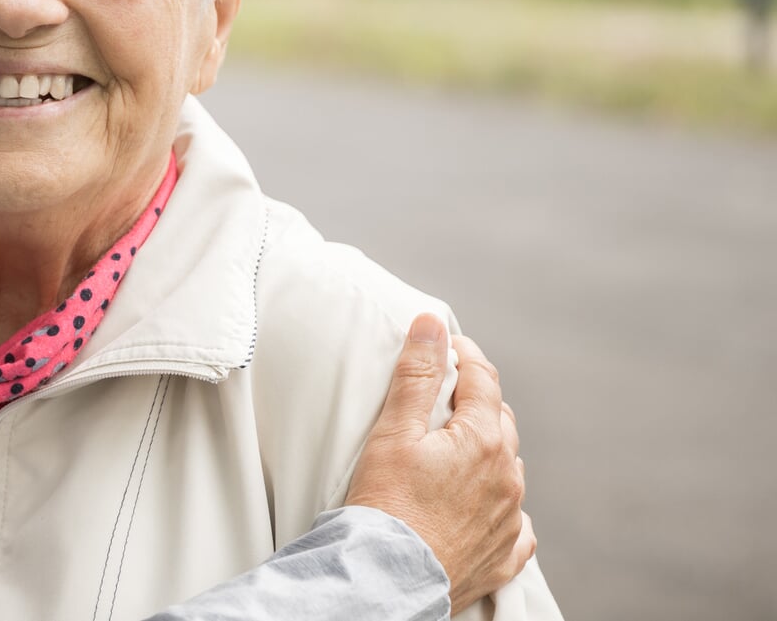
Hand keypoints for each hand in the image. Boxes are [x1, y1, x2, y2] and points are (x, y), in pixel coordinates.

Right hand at [345, 313, 534, 613]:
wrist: (386, 577)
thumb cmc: (385, 505)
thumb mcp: (394, 430)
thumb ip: (417, 374)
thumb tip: (432, 326)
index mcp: (485, 440)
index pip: (484, 380)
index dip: (464, 356)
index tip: (446, 347)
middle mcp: (508, 477)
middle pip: (500, 421)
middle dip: (476, 402)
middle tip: (442, 397)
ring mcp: (510, 518)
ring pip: (508, 469)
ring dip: (487, 452)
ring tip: (453, 451)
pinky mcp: (503, 554)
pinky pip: (517, 524)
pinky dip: (501, 507)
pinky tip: (483, 506)